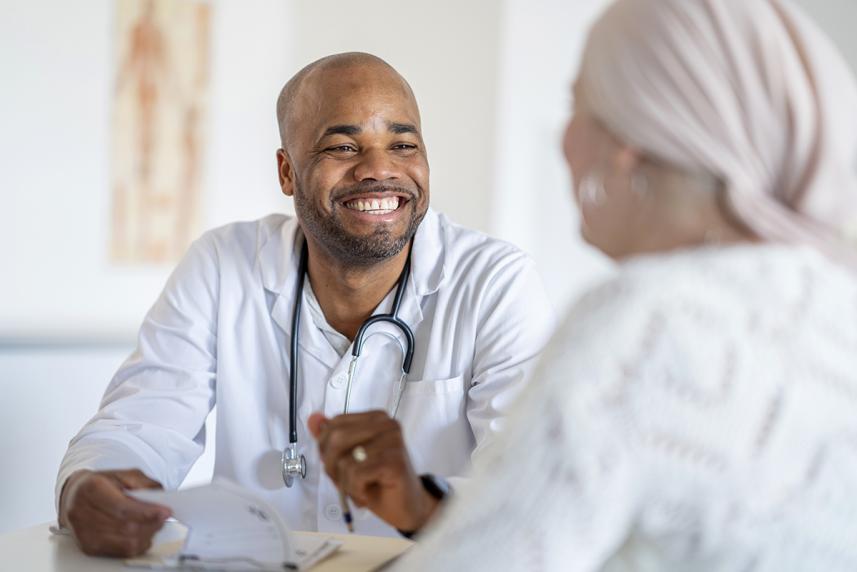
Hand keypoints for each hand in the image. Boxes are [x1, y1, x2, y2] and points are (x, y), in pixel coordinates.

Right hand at [58, 469, 171, 556]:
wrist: (76, 494)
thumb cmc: (101, 483)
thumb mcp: (123, 473)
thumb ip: (143, 483)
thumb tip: (160, 497)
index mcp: (92, 489)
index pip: (122, 507)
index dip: (146, 512)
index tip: (165, 512)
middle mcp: (83, 512)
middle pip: (125, 527)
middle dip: (151, 524)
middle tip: (164, 517)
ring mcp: (84, 532)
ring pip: (125, 542)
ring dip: (147, 535)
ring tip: (155, 524)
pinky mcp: (88, 546)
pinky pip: (121, 552)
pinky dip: (138, 544)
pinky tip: (144, 534)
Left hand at [308, 411, 438, 531]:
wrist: (406, 508)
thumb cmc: (377, 483)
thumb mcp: (347, 460)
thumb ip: (330, 439)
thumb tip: (313, 418)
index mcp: (375, 418)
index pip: (334, 424)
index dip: (326, 450)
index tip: (339, 466)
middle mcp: (387, 423)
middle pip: (336, 439)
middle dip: (332, 467)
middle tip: (347, 482)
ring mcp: (393, 441)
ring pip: (345, 460)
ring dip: (346, 483)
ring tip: (360, 489)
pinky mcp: (395, 461)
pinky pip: (357, 474)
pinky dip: (355, 490)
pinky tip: (366, 494)